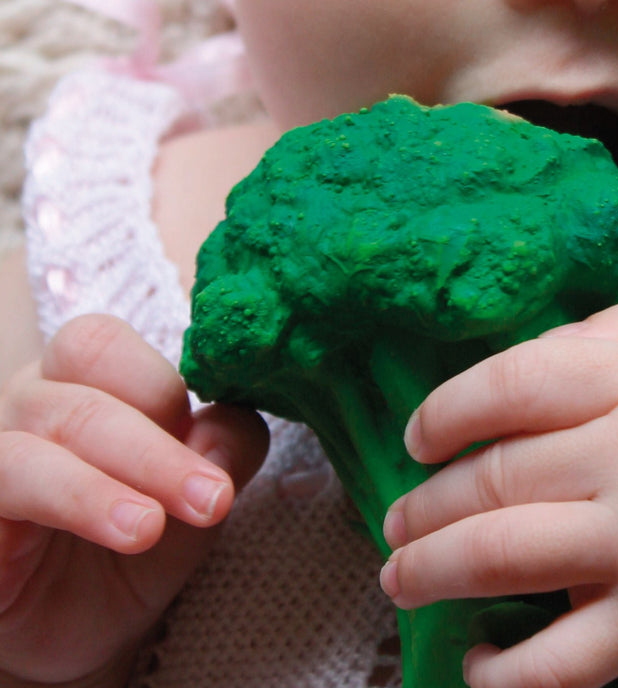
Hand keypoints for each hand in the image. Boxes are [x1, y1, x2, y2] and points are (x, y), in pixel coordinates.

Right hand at [0, 314, 267, 685]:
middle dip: (157, 445)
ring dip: (109, 482)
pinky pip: (6, 482)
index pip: (106, 344)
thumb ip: (224, 448)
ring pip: (43, 436)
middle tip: (212, 499)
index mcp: (85, 378)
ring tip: (151, 529)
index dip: (165, 383)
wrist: (74, 635)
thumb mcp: (196, 498)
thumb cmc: (133, 544)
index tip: (216, 449)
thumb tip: (233, 425)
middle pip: (84, 383)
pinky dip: (70, 502)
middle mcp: (31, 402)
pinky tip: (119, 532)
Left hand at [380, 302, 617, 687]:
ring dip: (432, 569)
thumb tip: (525, 354)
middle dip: (426, 502)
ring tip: (400, 576)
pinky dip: (503, 672)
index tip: (418, 436)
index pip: (516, 383)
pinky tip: (476, 664)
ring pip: (505, 556)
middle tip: (396, 518)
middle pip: (497, 474)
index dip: (448, 409)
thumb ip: (614, 335)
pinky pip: (560, 661)